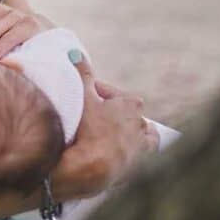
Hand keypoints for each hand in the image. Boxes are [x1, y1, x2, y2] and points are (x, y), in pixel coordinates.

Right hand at [50, 51, 158, 199]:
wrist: (93, 167)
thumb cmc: (89, 128)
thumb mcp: (82, 96)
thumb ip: (81, 74)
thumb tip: (75, 53)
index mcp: (131, 104)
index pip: (110, 93)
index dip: (93, 94)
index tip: (81, 98)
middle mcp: (141, 123)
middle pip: (124, 113)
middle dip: (109, 112)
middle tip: (90, 116)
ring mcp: (142, 145)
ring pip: (139, 133)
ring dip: (127, 131)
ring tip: (108, 134)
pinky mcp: (140, 163)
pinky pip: (143, 154)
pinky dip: (136, 150)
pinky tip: (123, 151)